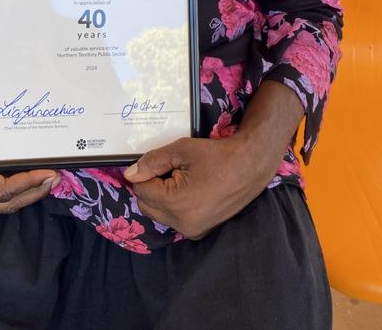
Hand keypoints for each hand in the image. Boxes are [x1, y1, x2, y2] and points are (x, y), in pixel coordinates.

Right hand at [0, 106, 59, 213]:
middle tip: (56, 178)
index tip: (48, 172)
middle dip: (32, 192)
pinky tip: (28, 183)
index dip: (27, 183)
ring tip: (47, 181)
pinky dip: (11, 194)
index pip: (1, 190)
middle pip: (3, 204)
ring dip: (24, 195)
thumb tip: (22, 130)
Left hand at [124, 135, 271, 238]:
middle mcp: (182, 223)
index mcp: (176, 203)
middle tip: (168, 170)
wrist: (250, 165)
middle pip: (147, 207)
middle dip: (150, 188)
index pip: (141, 191)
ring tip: (180, 179)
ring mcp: (193, 230)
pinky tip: (190, 190)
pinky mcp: (201, 231)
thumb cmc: (216, 155)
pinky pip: (175, 220)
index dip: (146, 174)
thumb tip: (130, 174)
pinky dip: (175, 207)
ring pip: (160, 215)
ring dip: (161, 198)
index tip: (159, 163)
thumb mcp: (180, 150)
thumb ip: (152, 162)